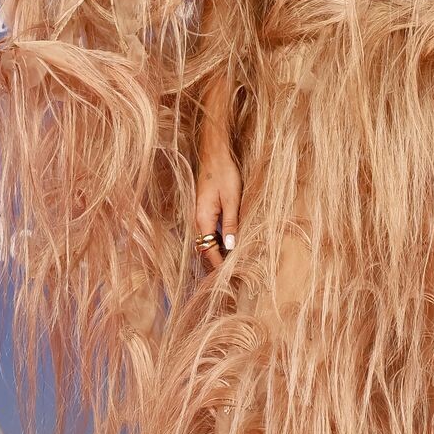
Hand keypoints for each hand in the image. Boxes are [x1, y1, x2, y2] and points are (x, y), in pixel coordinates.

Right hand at [194, 149, 240, 270]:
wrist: (215, 155)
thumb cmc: (224, 174)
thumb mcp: (232, 199)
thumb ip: (231, 223)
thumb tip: (231, 247)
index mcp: (203, 219)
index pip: (209, 250)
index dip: (219, 266)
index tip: (230, 278)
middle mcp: (198, 220)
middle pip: (206, 249)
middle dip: (218, 263)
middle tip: (235, 276)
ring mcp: (201, 216)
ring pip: (208, 242)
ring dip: (219, 253)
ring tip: (235, 264)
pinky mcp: (206, 211)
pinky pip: (211, 233)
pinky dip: (219, 242)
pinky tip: (231, 245)